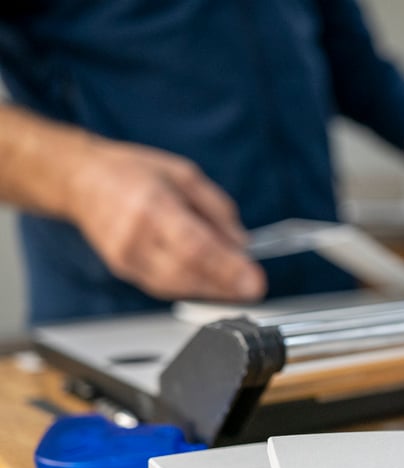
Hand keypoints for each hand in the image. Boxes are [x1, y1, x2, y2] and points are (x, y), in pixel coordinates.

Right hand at [64, 139, 265, 301]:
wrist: (81, 181)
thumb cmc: (132, 173)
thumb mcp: (185, 174)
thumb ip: (217, 210)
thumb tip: (241, 243)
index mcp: (152, 204)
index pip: (194, 247)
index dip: (227, 268)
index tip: (253, 280)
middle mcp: (135, 235)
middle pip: (187, 272)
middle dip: (226, 285)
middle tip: (254, 287)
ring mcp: (125, 257)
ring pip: (177, 286)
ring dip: (213, 290)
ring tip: (238, 286)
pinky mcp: (123, 270)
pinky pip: (165, 287)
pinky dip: (192, 287)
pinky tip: (212, 283)